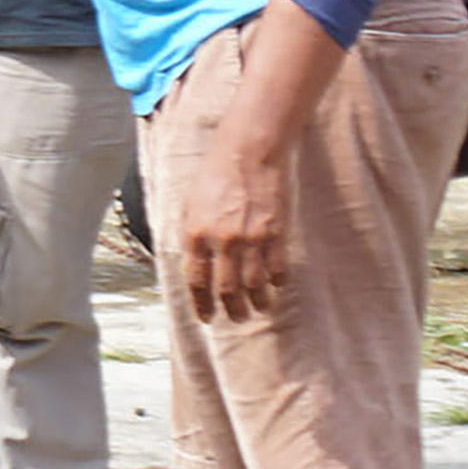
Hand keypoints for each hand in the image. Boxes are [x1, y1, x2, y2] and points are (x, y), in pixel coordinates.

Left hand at [181, 125, 291, 320]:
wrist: (249, 151)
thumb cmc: (216, 173)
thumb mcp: (190, 203)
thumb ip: (191, 234)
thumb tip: (194, 263)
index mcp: (195, 234)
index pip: (196, 281)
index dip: (201, 304)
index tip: (207, 317)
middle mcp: (221, 241)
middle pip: (226, 289)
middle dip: (232, 309)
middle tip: (236, 317)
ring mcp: (250, 238)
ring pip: (253, 284)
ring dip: (256, 302)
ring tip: (259, 308)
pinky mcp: (275, 233)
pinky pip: (277, 268)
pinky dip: (277, 282)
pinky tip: (276, 286)